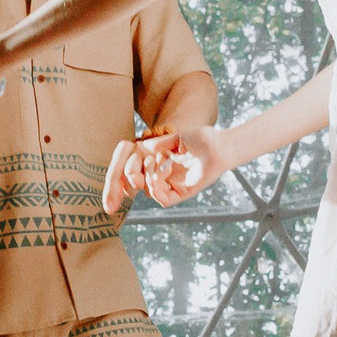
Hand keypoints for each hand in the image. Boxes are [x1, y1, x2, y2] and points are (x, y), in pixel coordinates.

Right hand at [104, 126, 224, 211]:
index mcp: (156, 160)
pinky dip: (158, 187)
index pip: (129, 171)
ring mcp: (170, 184)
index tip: (118, 168)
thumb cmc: (202, 139)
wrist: (219, 146)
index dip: (117, 175)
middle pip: (132, 186)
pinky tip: (165, 170)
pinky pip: (161, 199)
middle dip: (122, 185)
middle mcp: (161, 174)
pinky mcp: (180, 193)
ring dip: (148, 177)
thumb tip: (142, 146)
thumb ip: (158, 144)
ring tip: (159, 162)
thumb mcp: (175, 138)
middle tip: (123, 183)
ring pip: (147, 191)